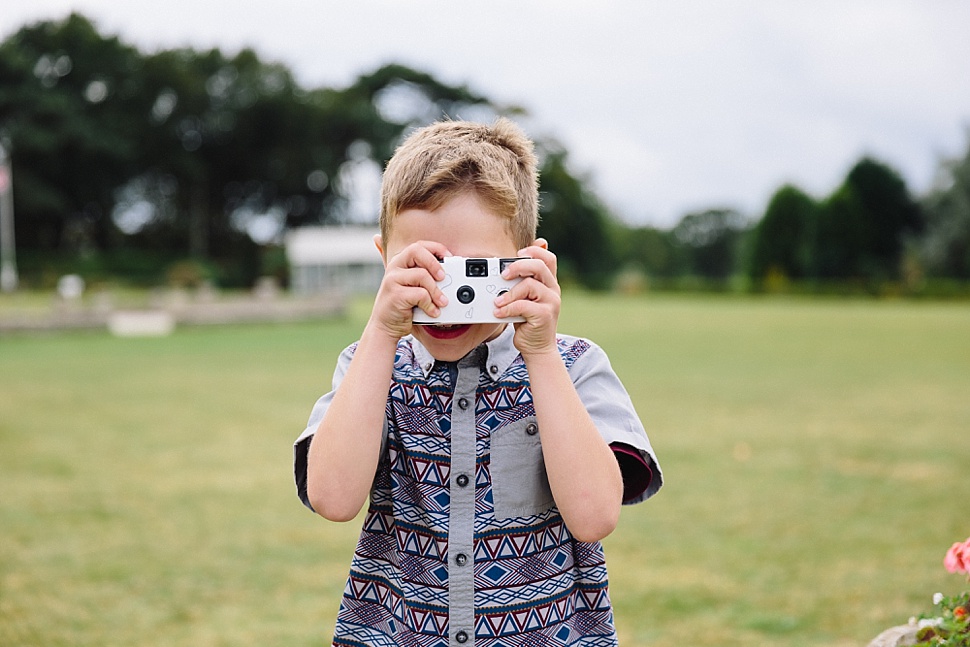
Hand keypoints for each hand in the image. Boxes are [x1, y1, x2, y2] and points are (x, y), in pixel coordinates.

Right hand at [369, 241, 449, 340]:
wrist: (385, 326)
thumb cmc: (402, 306)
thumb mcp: (414, 287)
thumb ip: (425, 276)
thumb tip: (447, 272)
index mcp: (400, 262)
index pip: (418, 245)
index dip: (436, 248)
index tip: (449, 257)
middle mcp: (394, 267)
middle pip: (416, 251)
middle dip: (434, 262)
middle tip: (443, 277)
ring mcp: (392, 280)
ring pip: (422, 275)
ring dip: (436, 291)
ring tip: (442, 302)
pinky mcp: (395, 295)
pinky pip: (421, 295)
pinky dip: (430, 305)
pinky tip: (432, 311)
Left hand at [492, 238, 560, 357]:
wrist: (537, 348)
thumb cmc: (528, 323)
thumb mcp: (524, 299)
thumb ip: (519, 284)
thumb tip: (505, 269)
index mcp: (548, 283)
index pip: (548, 258)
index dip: (534, 250)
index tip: (518, 253)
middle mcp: (553, 290)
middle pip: (539, 266)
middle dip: (518, 266)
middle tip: (503, 275)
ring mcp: (551, 302)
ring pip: (529, 285)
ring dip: (509, 292)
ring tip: (498, 302)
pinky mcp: (544, 315)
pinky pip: (523, 305)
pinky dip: (508, 308)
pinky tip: (500, 313)